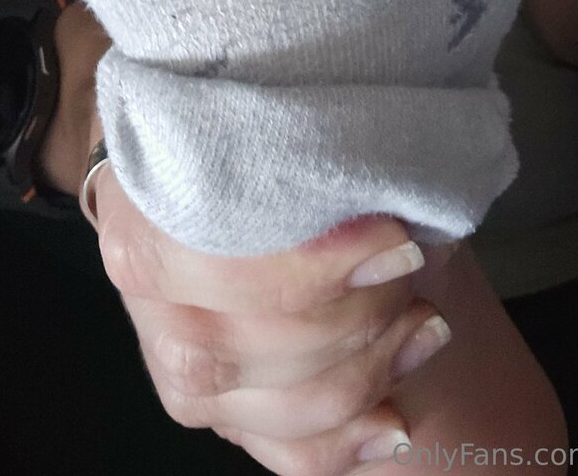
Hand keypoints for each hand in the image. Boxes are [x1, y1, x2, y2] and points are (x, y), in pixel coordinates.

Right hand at [39, 0, 458, 472]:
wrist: (170, 181)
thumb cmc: (224, 147)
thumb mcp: (251, 134)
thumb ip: (309, 158)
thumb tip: (404, 189)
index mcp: (151, 235)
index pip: (252, 276)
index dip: (339, 263)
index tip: (402, 234)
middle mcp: (157, 315)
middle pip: (287, 344)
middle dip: (372, 306)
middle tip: (415, 262)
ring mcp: (181, 373)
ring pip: (298, 403)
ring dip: (379, 365)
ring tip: (426, 324)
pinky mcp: (209, 410)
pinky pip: (287, 456)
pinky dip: (349, 446)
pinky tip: (395, 424)